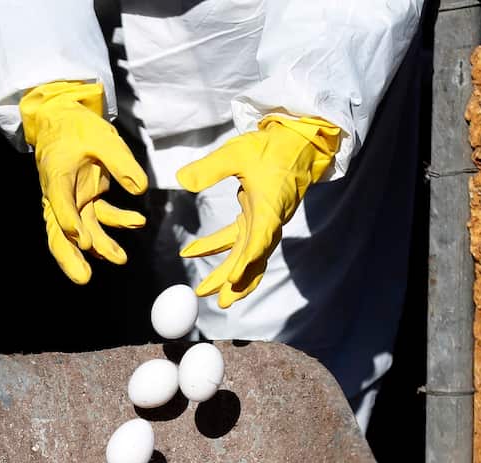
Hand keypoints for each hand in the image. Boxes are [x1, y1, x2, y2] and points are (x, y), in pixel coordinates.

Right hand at [19, 81, 148, 283]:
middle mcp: (60, 194)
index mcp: (56, 176)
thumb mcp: (102, 137)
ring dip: (100, 247)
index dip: (69, 222)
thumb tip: (140, 189)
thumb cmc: (77, 127)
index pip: (59, 203)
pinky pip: (99, 218)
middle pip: (59, 231)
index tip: (83, 240)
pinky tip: (137, 221)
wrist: (63, 119)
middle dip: (70, 256)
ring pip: (80, 231)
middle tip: (83, 278)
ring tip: (121, 259)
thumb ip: (121, 162)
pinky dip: (117, 222)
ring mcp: (73, 199)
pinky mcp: (85, 199)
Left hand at [176, 115, 340, 307]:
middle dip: (234, 281)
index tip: (233, 279)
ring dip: (228, 273)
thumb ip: (209, 169)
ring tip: (207, 291)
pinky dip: (220, 249)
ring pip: (247, 255)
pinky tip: (193, 251)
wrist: (300, 143)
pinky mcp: (259, 217)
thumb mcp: (238, 153)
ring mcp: (265, 221)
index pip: (259, 240)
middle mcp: (270, 221)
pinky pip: (240, 240)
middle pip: (252, 258)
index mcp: (269, 208)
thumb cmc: (272, 147)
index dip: (247, 262)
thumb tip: (181, 180)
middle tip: (216, 301)